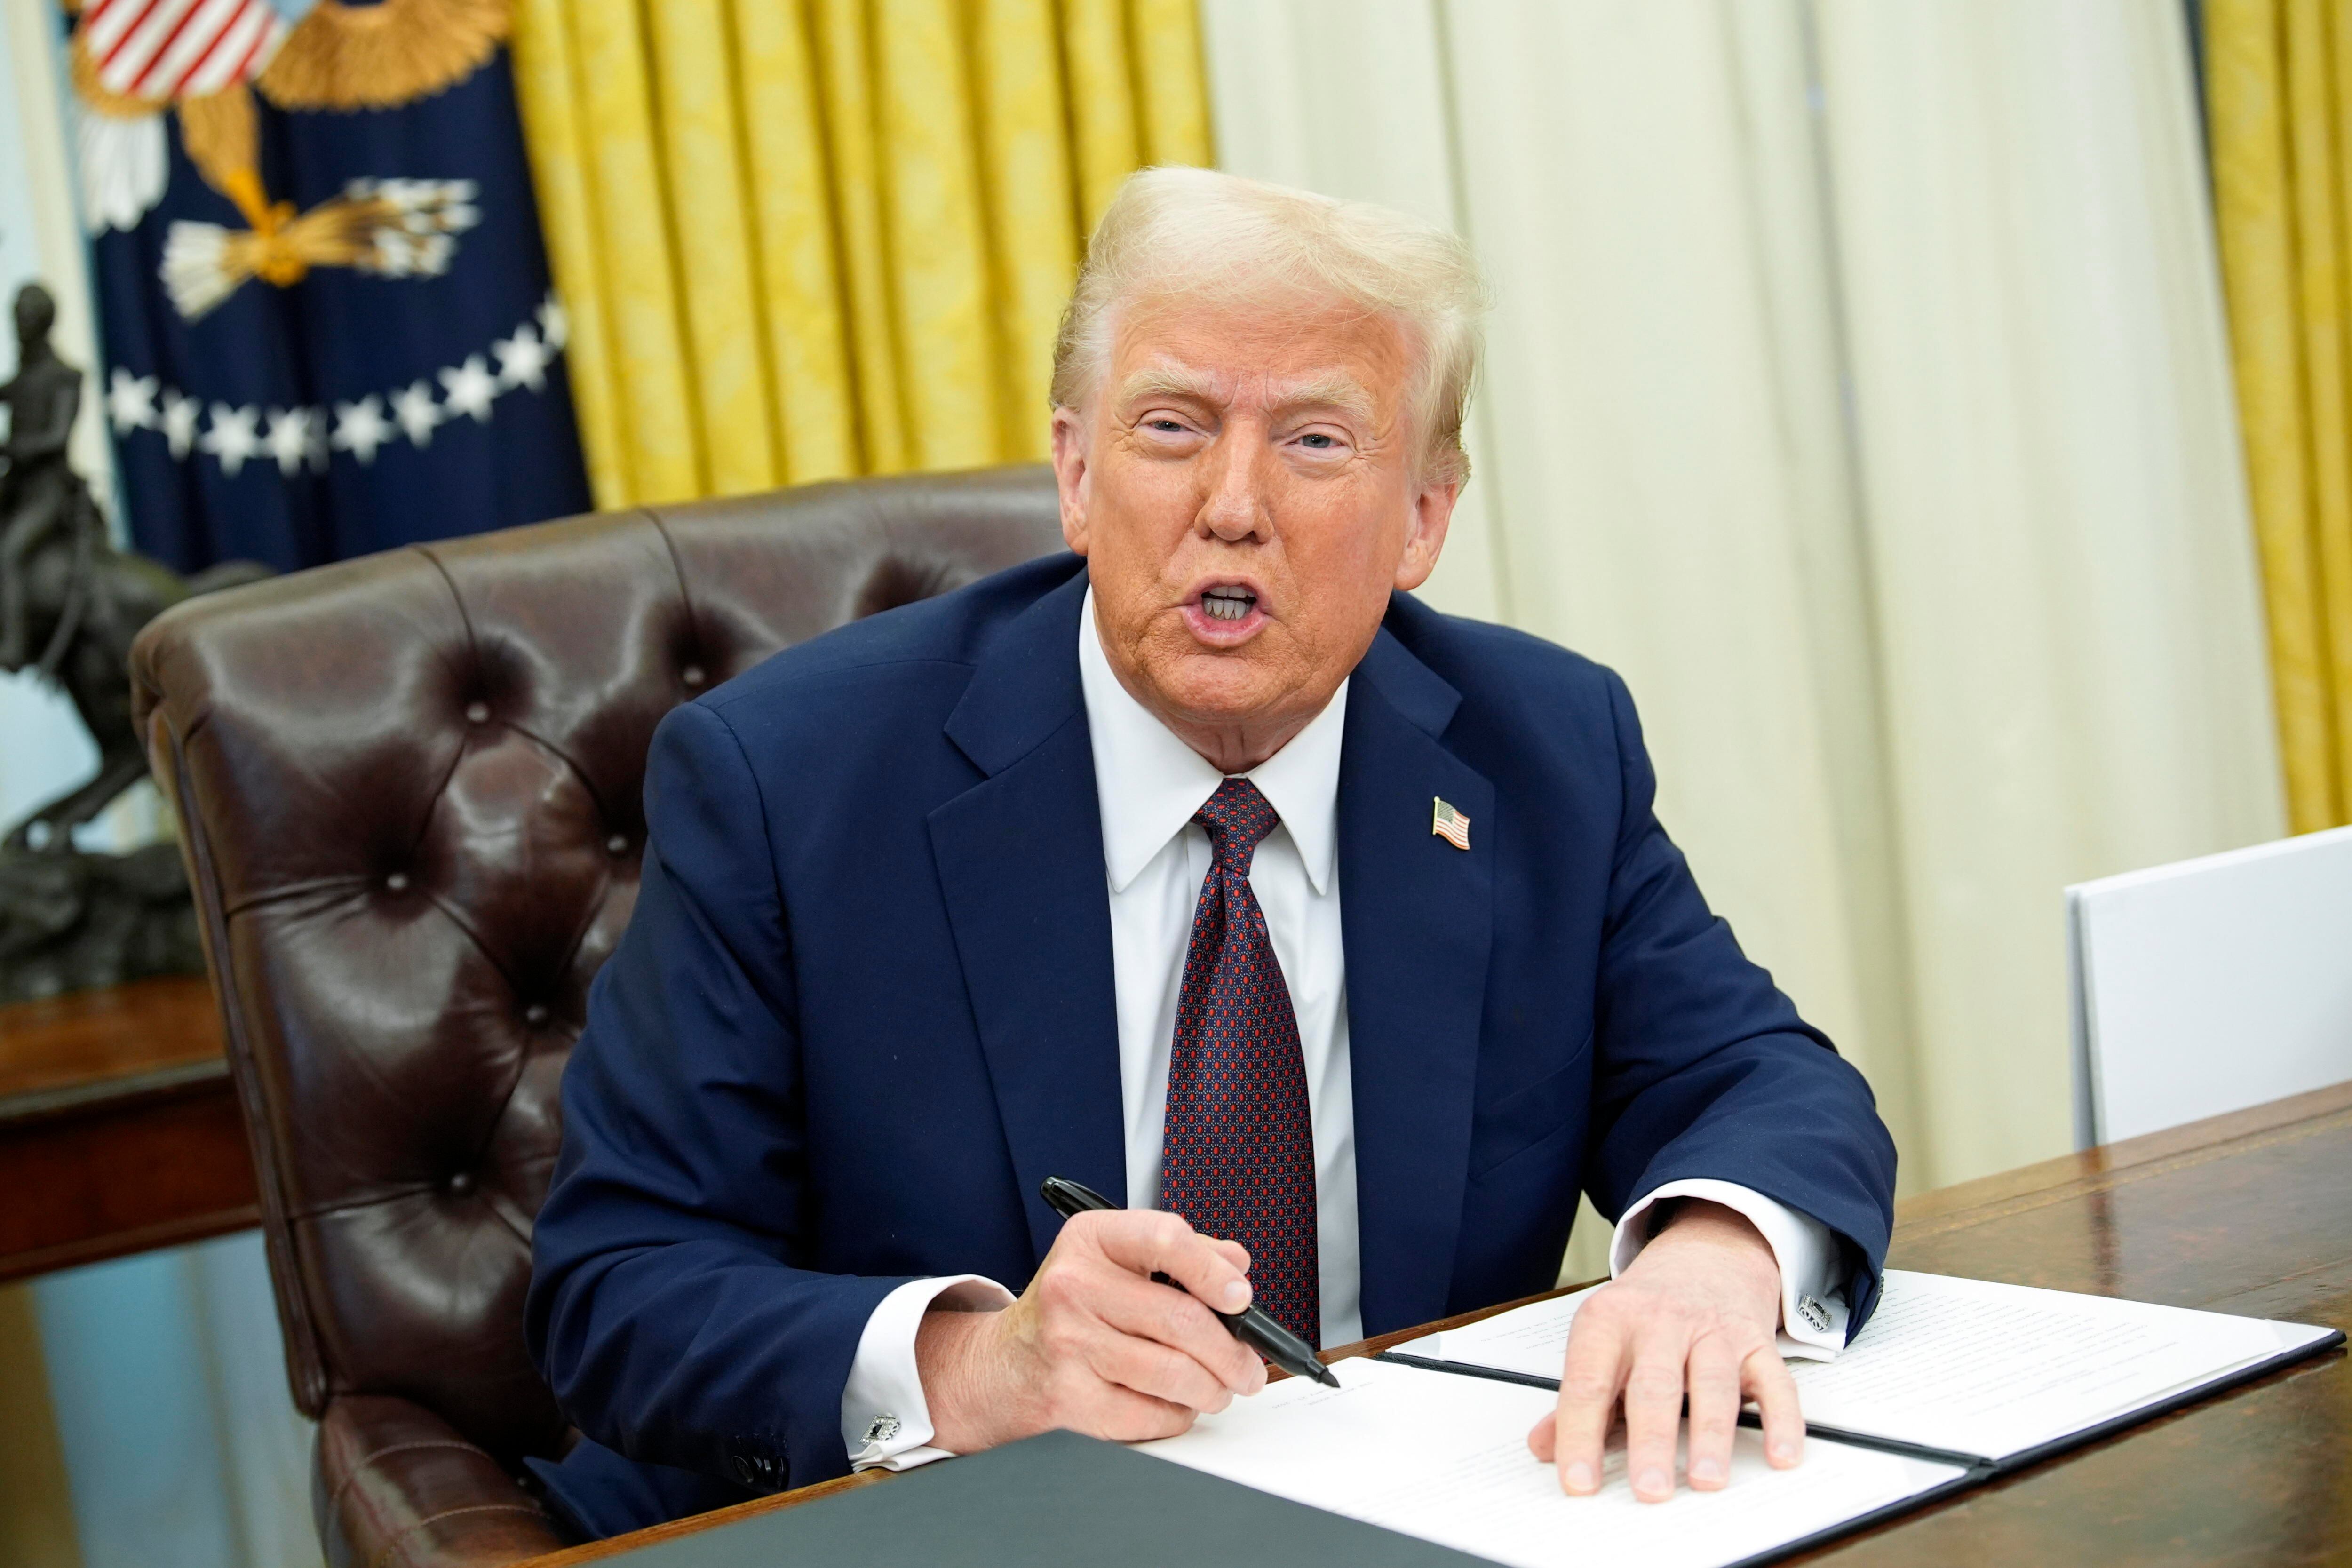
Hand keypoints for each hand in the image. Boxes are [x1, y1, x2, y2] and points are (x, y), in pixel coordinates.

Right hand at [914, 1208, 1267, 1451]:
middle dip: (1231, 1353)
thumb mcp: (1117, 1258)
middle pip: (1180, 1319)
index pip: (1165, 1239)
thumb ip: (1181, 1253)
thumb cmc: (1076, 1305)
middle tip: (1248, 1368)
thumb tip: (1236, 1265)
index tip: (1241, 1297)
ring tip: (1219, 1389)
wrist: (1009, 1361)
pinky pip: (1149, 1414)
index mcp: (1091, 1239)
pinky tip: (1177, 1405)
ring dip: (1212, 1389)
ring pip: (1172, 1373)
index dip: (1213, 1271)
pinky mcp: (1069, 1397)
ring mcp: (1069, 1343)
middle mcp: (1074, 1286)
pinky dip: (1177, 1415)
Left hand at [1527, 1199, 1801, 1501]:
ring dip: (1711, 1436)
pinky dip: (1781, 1420)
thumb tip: (1545, 1446)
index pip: (1588, 1383)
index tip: (1578, 1481)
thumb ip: (1578, 1396)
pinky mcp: (1756, 1341)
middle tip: (1649, 1490)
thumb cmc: (1647, 1310)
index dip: (1580, 1434)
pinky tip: (1780, 1454)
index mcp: (1610, 1321)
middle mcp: (1661, 1322)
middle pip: (1654, 1385)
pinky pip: (1774, 1381)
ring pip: (1713, 1384)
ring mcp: (1712, 1330)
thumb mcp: (1602, 1340)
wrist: (1704, 1253)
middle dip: (1652, 1441)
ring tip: (1704, 1479)